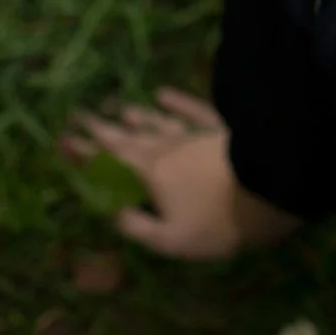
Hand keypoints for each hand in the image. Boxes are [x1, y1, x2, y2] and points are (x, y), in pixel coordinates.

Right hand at [59, 86, 247, 260]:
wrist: (270, 192)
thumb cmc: (218, 223)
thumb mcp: (170, 240)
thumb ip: (137, 226)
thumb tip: (114, 212)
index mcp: (152, 175)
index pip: (112, 161)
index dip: (87, 151)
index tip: (65, 140)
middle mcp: (167, 148)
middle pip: (130, 136)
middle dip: (103, 129)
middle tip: (81, 116)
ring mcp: (195, 135)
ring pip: (159, 122)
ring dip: (137, 116)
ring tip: (119, 109)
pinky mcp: (220, 128)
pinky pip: (194, 110)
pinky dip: (177, 101)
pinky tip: (164, 94)